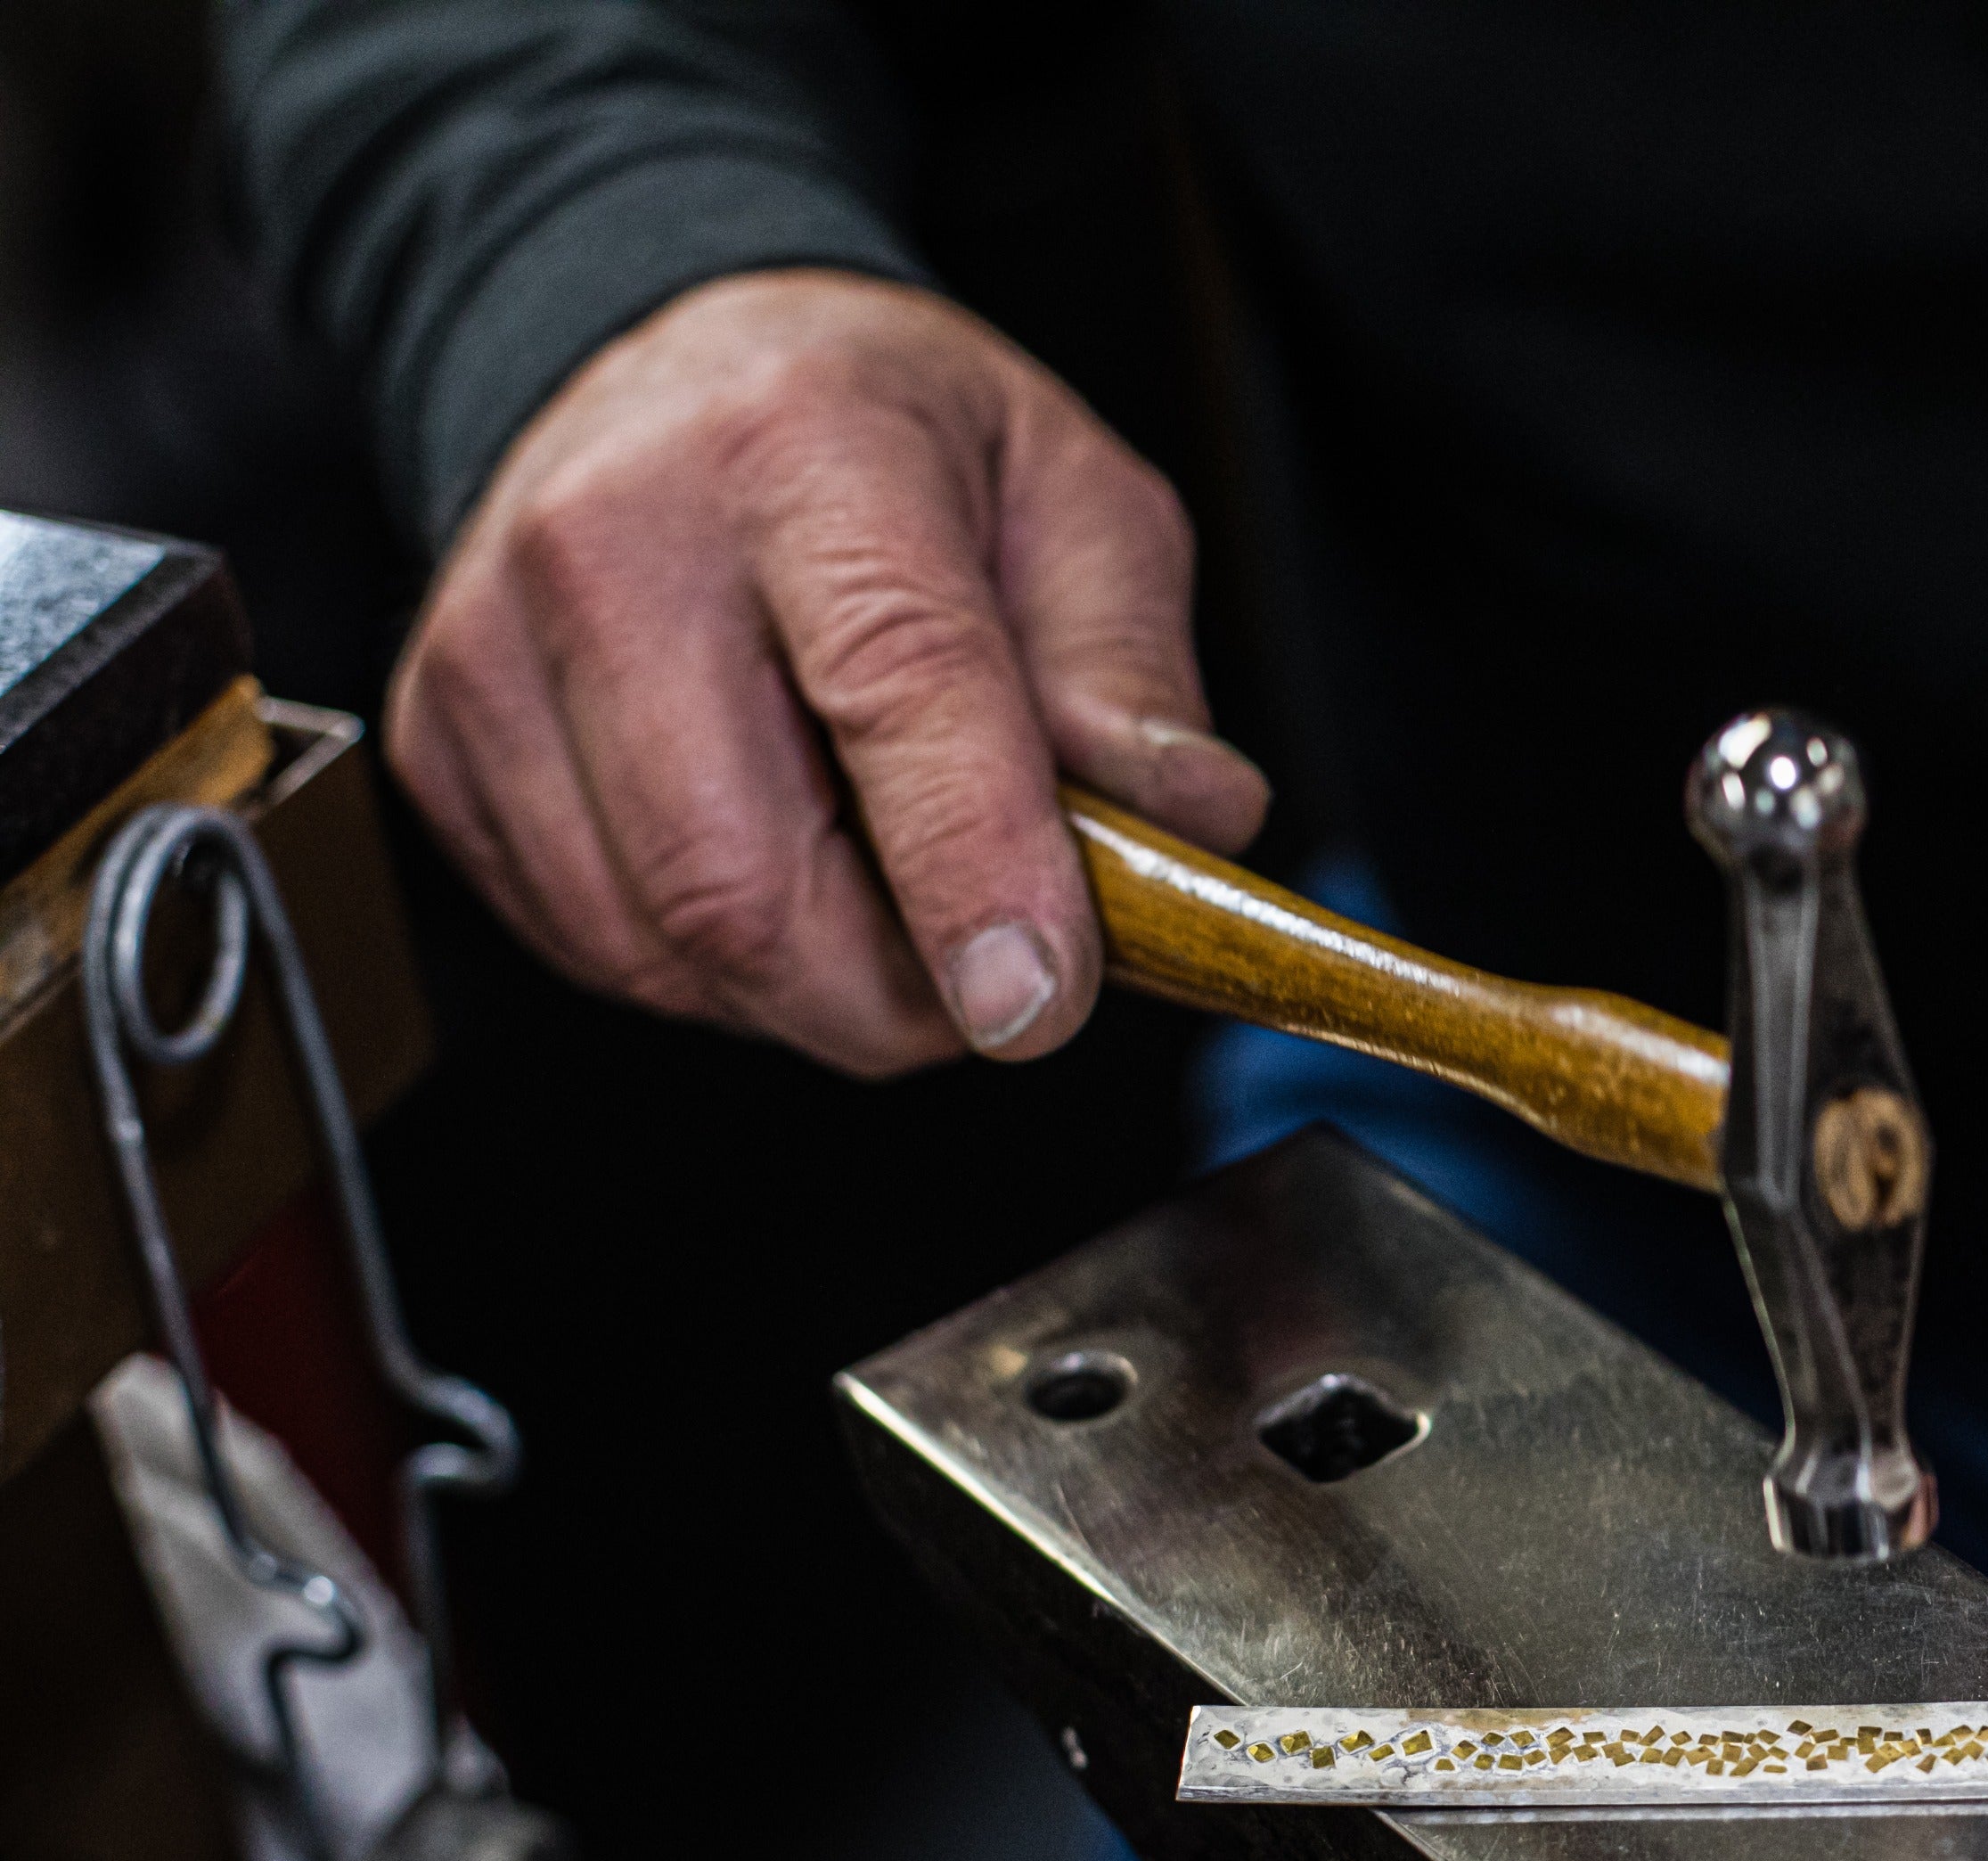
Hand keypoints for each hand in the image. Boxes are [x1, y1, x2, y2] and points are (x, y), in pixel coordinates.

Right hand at [389, 269, 1267, 1075]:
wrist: (675, 369)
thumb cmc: (890, 445)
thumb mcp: (1075, 501)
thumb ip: (1134, 673)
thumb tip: (1189, 827)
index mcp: (805, 453)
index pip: (892, 692)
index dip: (970, 874)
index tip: (1039, 1003)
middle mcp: (613, 541)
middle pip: (745, 881)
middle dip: (902, 994)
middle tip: (1004, 970)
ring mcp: (493, 652)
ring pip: (670, 947)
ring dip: (819, 992)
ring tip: (891, 891)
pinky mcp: (438, 749)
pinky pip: (600, 949)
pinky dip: (720, 969)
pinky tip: (780, 865)